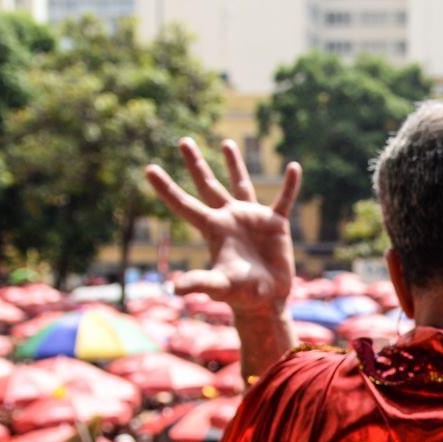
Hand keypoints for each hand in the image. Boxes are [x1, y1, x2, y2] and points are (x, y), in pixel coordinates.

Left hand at [145, 138, 301, 320]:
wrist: (267, 300)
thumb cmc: (241, 295)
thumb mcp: (219, 286)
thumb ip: (199, 282)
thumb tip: (173, 288)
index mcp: (213, 229)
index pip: (184, 204)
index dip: (166, 188)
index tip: (148, 169)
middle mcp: (229, 218)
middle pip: (208, 185)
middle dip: (195, 163)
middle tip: (183, 141)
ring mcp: (252, 218)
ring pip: (241, 184)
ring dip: (234, 164)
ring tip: (225, 142)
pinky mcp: (276, 223)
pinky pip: (284, 199)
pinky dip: (290, 185)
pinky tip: (293, 167)